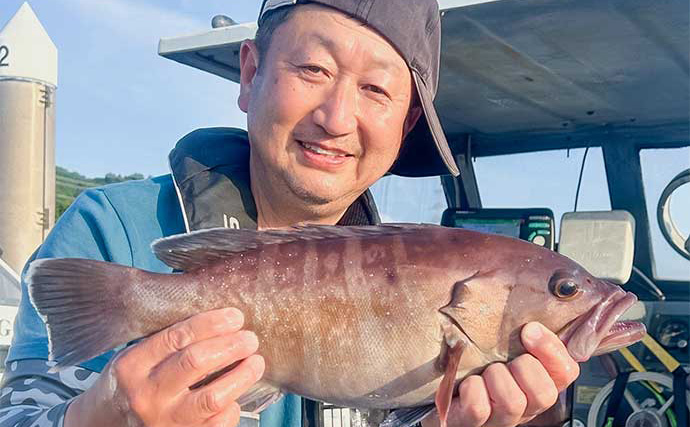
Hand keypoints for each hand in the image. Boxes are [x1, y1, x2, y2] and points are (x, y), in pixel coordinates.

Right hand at [65, 307, 263, 426]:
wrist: (106, 425)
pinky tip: (237, 394)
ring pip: (212, 398)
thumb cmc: (132, 382)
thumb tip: (220, 319)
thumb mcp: (136, 356)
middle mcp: (147, 395)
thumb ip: (168, 340)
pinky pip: (217, 423)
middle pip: (196, 363)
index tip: (235, 317)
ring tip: (256, 362)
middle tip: (250, 338)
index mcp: (132, 366)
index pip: (177, 337)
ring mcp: (164, 421)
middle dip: (231, 346)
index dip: (212, 324)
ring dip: (241, 376)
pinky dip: (232, 407)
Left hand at [423, 322, 579, 426]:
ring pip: (513, 402)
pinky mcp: (473, 424)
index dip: (552, 350)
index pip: (567, 371)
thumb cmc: (475, 359)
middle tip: (505, 360)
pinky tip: (467, 384)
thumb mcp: (501, 340)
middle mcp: (526, 404)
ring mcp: (501, 418)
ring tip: (484, 372)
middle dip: (523, 367)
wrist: (442, 387)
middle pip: (545, 393)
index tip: (529, 330)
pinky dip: (472, 390)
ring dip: (495, 378)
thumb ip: (520, 326)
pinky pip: (479, 408)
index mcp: (539, 381)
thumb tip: (534, 294)